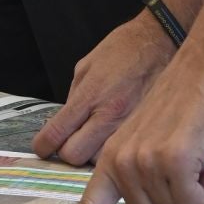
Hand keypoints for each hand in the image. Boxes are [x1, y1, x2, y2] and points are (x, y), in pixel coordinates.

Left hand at [31, 12, 173, 165]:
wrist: (160, 41)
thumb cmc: (124, 50)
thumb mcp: (86, 65)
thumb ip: (73, 98)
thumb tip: (62, 124)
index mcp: (90, 95)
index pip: (56, 134)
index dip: (43, 145)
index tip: (43, 146)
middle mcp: (108, 114)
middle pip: (74, 156)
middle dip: (68, 151)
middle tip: (71, 141)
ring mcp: (128, 126)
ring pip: (99, 162)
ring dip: (93, 154)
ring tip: (97, 139)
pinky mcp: (145, 132)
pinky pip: (122, 154)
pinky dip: (114, 152)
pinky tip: (115, 138)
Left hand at [47, 45, 203, 203]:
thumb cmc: (186, 102)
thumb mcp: (149, 140)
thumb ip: (135, 174)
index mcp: (112, 158)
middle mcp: (121, 162)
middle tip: (188, 171)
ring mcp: (144, 161)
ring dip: (195, 193)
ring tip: (196, 157)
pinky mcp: (172, 160)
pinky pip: (194, 202)